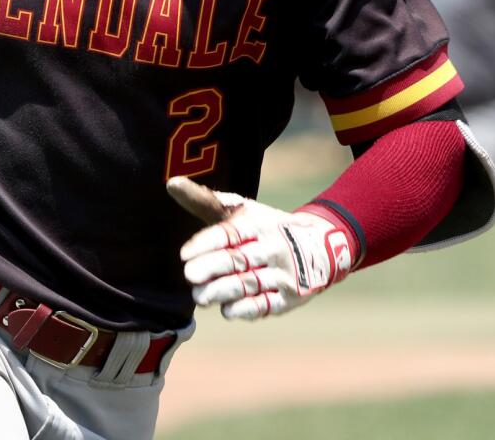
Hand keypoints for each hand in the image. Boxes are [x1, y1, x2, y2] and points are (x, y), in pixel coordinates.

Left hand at [167, 177, 353, 319]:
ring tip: (200, 296)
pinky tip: (227, 309)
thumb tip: (172, 183)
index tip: (184, 254)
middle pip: (239, 259)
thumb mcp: (242, 210)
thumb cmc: (266, 227)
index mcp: (260, 223)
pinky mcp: (290, 297)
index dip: (206, 243)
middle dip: (212, 268)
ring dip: (222, 292)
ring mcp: (284, 274)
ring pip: (250, 284)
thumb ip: (206, 201)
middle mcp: (274, 247)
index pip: (231, 233)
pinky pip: (266, 305)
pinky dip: (245, 309)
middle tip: (189, 275)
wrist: (322, 247)